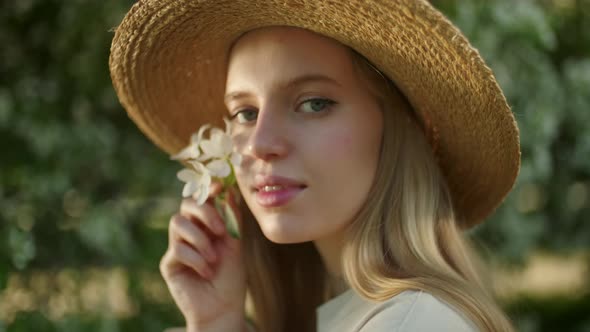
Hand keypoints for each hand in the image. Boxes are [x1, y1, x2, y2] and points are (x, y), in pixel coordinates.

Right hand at [160, 182, 246, 329]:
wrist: (224, 307)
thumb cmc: (231, 276)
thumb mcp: (236, 243)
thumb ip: (231, 218)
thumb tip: (228, 189)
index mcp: (207, 223)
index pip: (203, 198)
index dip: (209, 188)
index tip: (221, 185)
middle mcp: (190, 231)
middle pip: (186, 204)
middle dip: (205, 212)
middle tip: (221, 230)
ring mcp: (177, 245)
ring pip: (178, 222)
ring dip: (200, 239)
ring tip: (214, 258)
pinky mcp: (169, 263)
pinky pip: (177, 249)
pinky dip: (196, 259)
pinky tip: (207, 272)